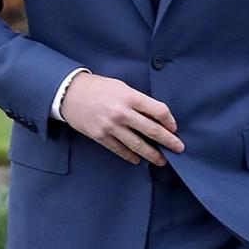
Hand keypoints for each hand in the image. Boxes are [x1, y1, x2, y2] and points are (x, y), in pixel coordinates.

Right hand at [60, 73, 183, 165]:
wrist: (69, 93)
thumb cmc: (98, 88)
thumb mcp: (121, 87)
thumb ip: (138, 102)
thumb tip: (155, 119)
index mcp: (130, 97)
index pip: (158, 111)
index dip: (169, 121)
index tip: (173, 128)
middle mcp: (122, 113)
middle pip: (152, 130)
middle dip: (168, 141)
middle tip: (179, 149)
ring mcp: (111, 127)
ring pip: (138, 145)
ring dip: (152, 155)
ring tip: (162, 161)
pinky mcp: (100, 137)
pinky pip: (120, 150)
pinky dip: (130, 156)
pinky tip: (138, 160)